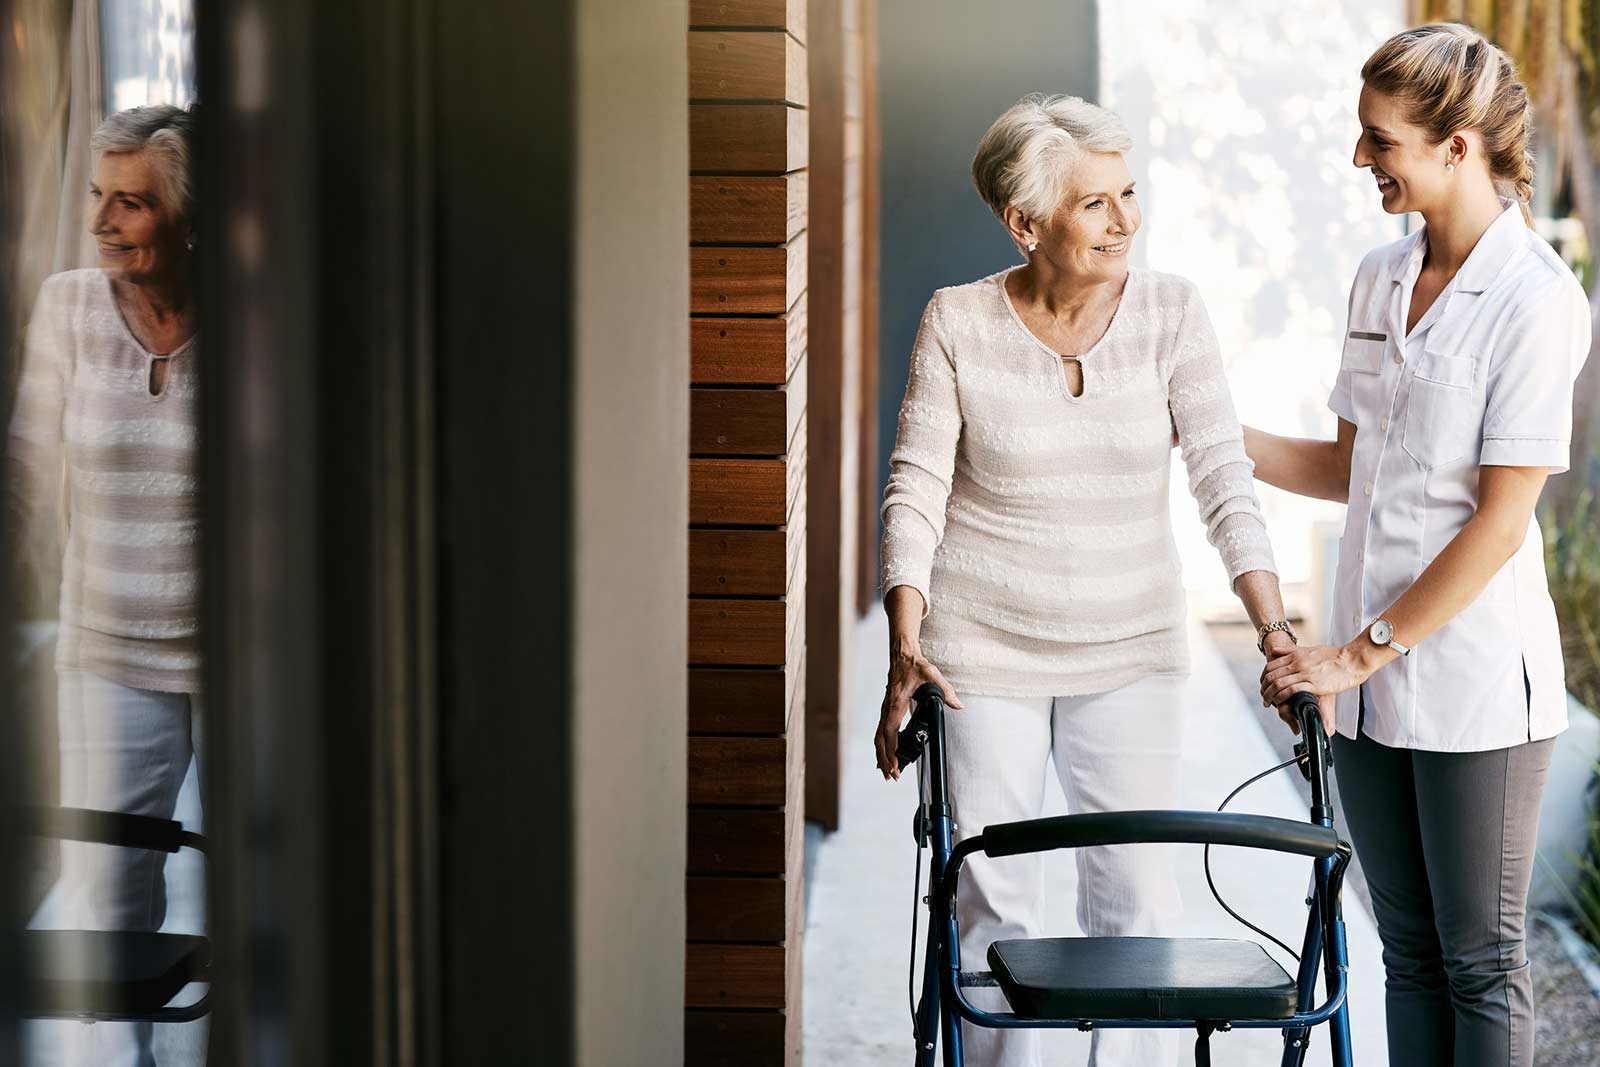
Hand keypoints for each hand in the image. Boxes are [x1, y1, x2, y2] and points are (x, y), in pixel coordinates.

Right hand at [875, 646, 961, 781]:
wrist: (902, 654)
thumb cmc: (914, 665)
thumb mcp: (932, 676)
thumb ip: (946, 691)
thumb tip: (958, 705)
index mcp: (895, 704)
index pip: (890, 733)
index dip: (892, 751)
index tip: (896, 765)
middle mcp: (887, 709)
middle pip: (880, 740)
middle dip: (884, 760)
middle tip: (891, 776)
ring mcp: (885, 709)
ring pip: (878, 737)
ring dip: (881, 755)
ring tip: (886, 771)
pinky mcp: (887, 709)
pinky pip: (881, 731)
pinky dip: (882, 745)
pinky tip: (886, 753)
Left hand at [1260, 643, 1364, 735]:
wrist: (1352, 659)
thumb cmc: (1335, 655)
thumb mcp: (1309, 649)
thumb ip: (1291, 651)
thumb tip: (1274, 651)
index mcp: (1296, 655)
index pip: (1270, 666)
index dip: (1263, 677)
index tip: (1263, 686)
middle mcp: (1297, 663)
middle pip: (1271, 676)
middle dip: (1264, 688)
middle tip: (1263, 697)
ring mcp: (1304, 673)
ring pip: (1278, 684)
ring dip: (1270, 695)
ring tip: (1268, 703)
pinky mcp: (1313, 684)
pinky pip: (1291, 690)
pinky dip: (1282, 697)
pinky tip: (1280, 703)